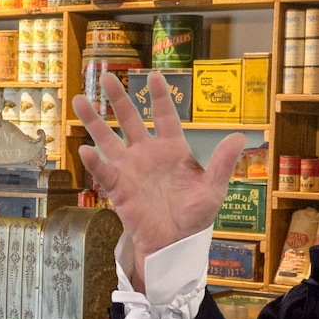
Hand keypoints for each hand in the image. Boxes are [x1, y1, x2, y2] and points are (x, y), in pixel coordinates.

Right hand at [72, 71, 245, 285]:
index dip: (160, 97)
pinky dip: (94, 161)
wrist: (175, 243)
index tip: (155, 75)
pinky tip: (85, 149)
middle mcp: (148, 154)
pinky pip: (103, 170)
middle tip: (107, 76)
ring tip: (79, 99)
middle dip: (119, 98)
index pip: (166, 117)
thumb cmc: (195, 216)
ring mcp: (131, 168)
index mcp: (174, 150)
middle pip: (131, 120)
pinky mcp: (118, 187)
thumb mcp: (214, 189)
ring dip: (94, 120)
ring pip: (108, 138)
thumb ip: (222, 163)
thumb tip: (239, 137)